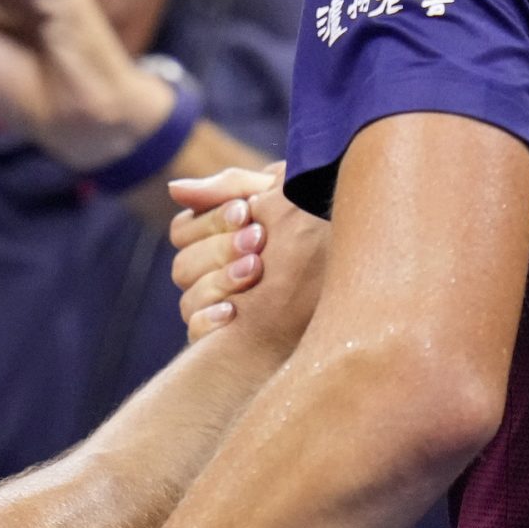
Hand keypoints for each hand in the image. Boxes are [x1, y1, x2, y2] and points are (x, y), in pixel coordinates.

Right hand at [168, 164, 321, 352]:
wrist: (353, 277)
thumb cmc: (313, 227)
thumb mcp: (279, 196)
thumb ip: (230, 186)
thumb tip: (175, 189)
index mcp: (212, 240)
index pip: (183, 231)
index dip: (211, 221)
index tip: (246, 212)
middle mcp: (207, 276)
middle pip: (184, 265)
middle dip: (220, 250)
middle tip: (257, 239)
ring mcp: (215, 310)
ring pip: (188, 299)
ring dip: (219, 281)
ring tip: (256, 269)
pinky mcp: (226, 340)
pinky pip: (197, 334)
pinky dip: (209, 321)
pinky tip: (233, 311)